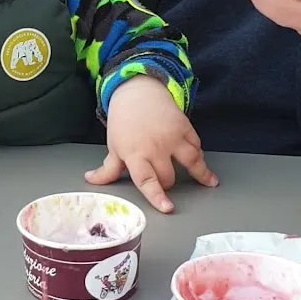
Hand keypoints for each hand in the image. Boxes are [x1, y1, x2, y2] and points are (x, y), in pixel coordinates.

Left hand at [85, 77, 217, 211]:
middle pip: (168, 176)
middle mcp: (155, 146)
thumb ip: (107, 168)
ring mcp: (172, 136)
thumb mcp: (114, 145)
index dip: (157, 196)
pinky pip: (196, 145)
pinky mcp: (184, 126)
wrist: (137, 92)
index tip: (168, 208)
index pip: (146, 180)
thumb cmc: (123, 122)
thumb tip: (91, 181)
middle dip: (168, 182)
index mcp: (135, 154)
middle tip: (167, 182)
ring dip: (200, 172)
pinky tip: (200, 159)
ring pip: (192, 160)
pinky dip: (198, 153)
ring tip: (209, 181)